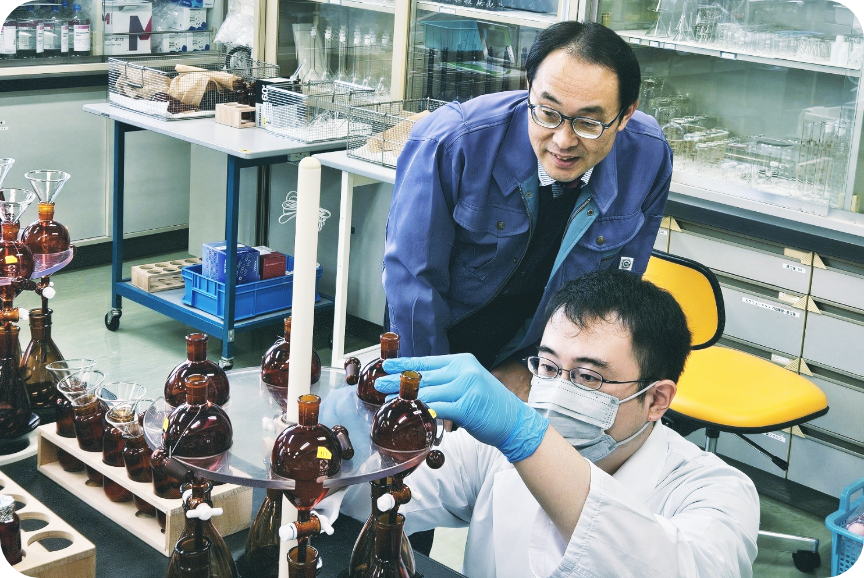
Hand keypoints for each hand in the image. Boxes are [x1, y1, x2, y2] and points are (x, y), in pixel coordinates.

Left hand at [375, 354, 547, 462]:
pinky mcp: (467, 406)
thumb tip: (419, 388)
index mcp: (462, 361)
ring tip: (387, 400)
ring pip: (428, 391)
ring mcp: (466, 387)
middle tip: (379, 383)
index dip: (405, 364)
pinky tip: (408, 413)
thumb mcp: (468, 386)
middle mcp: (464, 370)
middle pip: (424, 375)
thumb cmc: (489, 406)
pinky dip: (421, 411)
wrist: (515, 422)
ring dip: (405, 397)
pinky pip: (437, 408)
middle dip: (399, 381)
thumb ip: (447, 384)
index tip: (387, 366)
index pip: (427, 362)